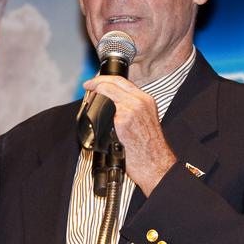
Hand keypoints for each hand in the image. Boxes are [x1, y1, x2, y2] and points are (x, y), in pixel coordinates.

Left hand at [83, 74, 175, 195]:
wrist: (156, 164)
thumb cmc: (150, 149)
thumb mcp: (146, 121)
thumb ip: (132, 110)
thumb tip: (113, 106)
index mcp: (146, 101)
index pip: (123, 81)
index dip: (106, 79)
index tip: (96, 82)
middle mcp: (140, 102)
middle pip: (114, 82)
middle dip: (97, 81)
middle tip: (88, 86)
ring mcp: (131, 109)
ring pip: (108, 91)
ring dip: (96, 94)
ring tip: (90, 99)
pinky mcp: (123, 119)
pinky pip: (104, 108)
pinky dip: (97, 109)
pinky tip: (94, 115)